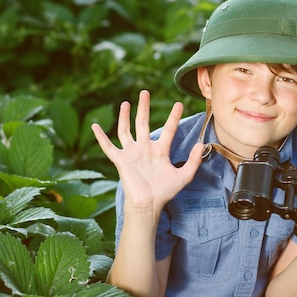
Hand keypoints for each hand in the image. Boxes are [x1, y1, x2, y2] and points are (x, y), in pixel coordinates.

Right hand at [91, 90, 203, 212]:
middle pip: (143, 123)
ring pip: (126, 130)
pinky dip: (100, 137)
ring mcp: (132, 153)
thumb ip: (194, 160)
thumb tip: (202, 144)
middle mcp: (145, 149)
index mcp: (160, 151)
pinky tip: (94, 126)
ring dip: (124, 117)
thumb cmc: (165, 192)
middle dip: (144, 107)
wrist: (149, 204)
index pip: (168, 129)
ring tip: (125, 103)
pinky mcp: (121, 160)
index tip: (179, 104)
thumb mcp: (184, 176)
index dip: (173, 117)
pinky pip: (108, 147)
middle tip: (145, 92)